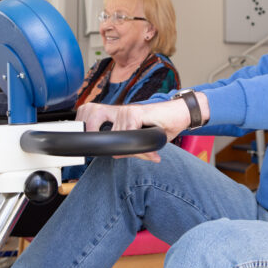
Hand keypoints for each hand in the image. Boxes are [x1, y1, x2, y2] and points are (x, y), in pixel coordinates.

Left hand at [76, 93, 209, 161]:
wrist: (180, 114)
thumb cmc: (163, 125)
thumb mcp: (144, 140)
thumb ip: (131, 148)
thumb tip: (118, 156)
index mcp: (118, 116)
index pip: (93, 122)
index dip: (87, 131)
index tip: (88, 146)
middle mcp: (119, 111)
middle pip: (99, 129)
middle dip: (100, 140)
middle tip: (108, 149)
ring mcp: (126, 111)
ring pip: (116, 136)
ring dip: (128, 146)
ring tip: (144, 142)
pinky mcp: (135, 112)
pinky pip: (127, 133)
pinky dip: (135, 141)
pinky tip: (147, 135)